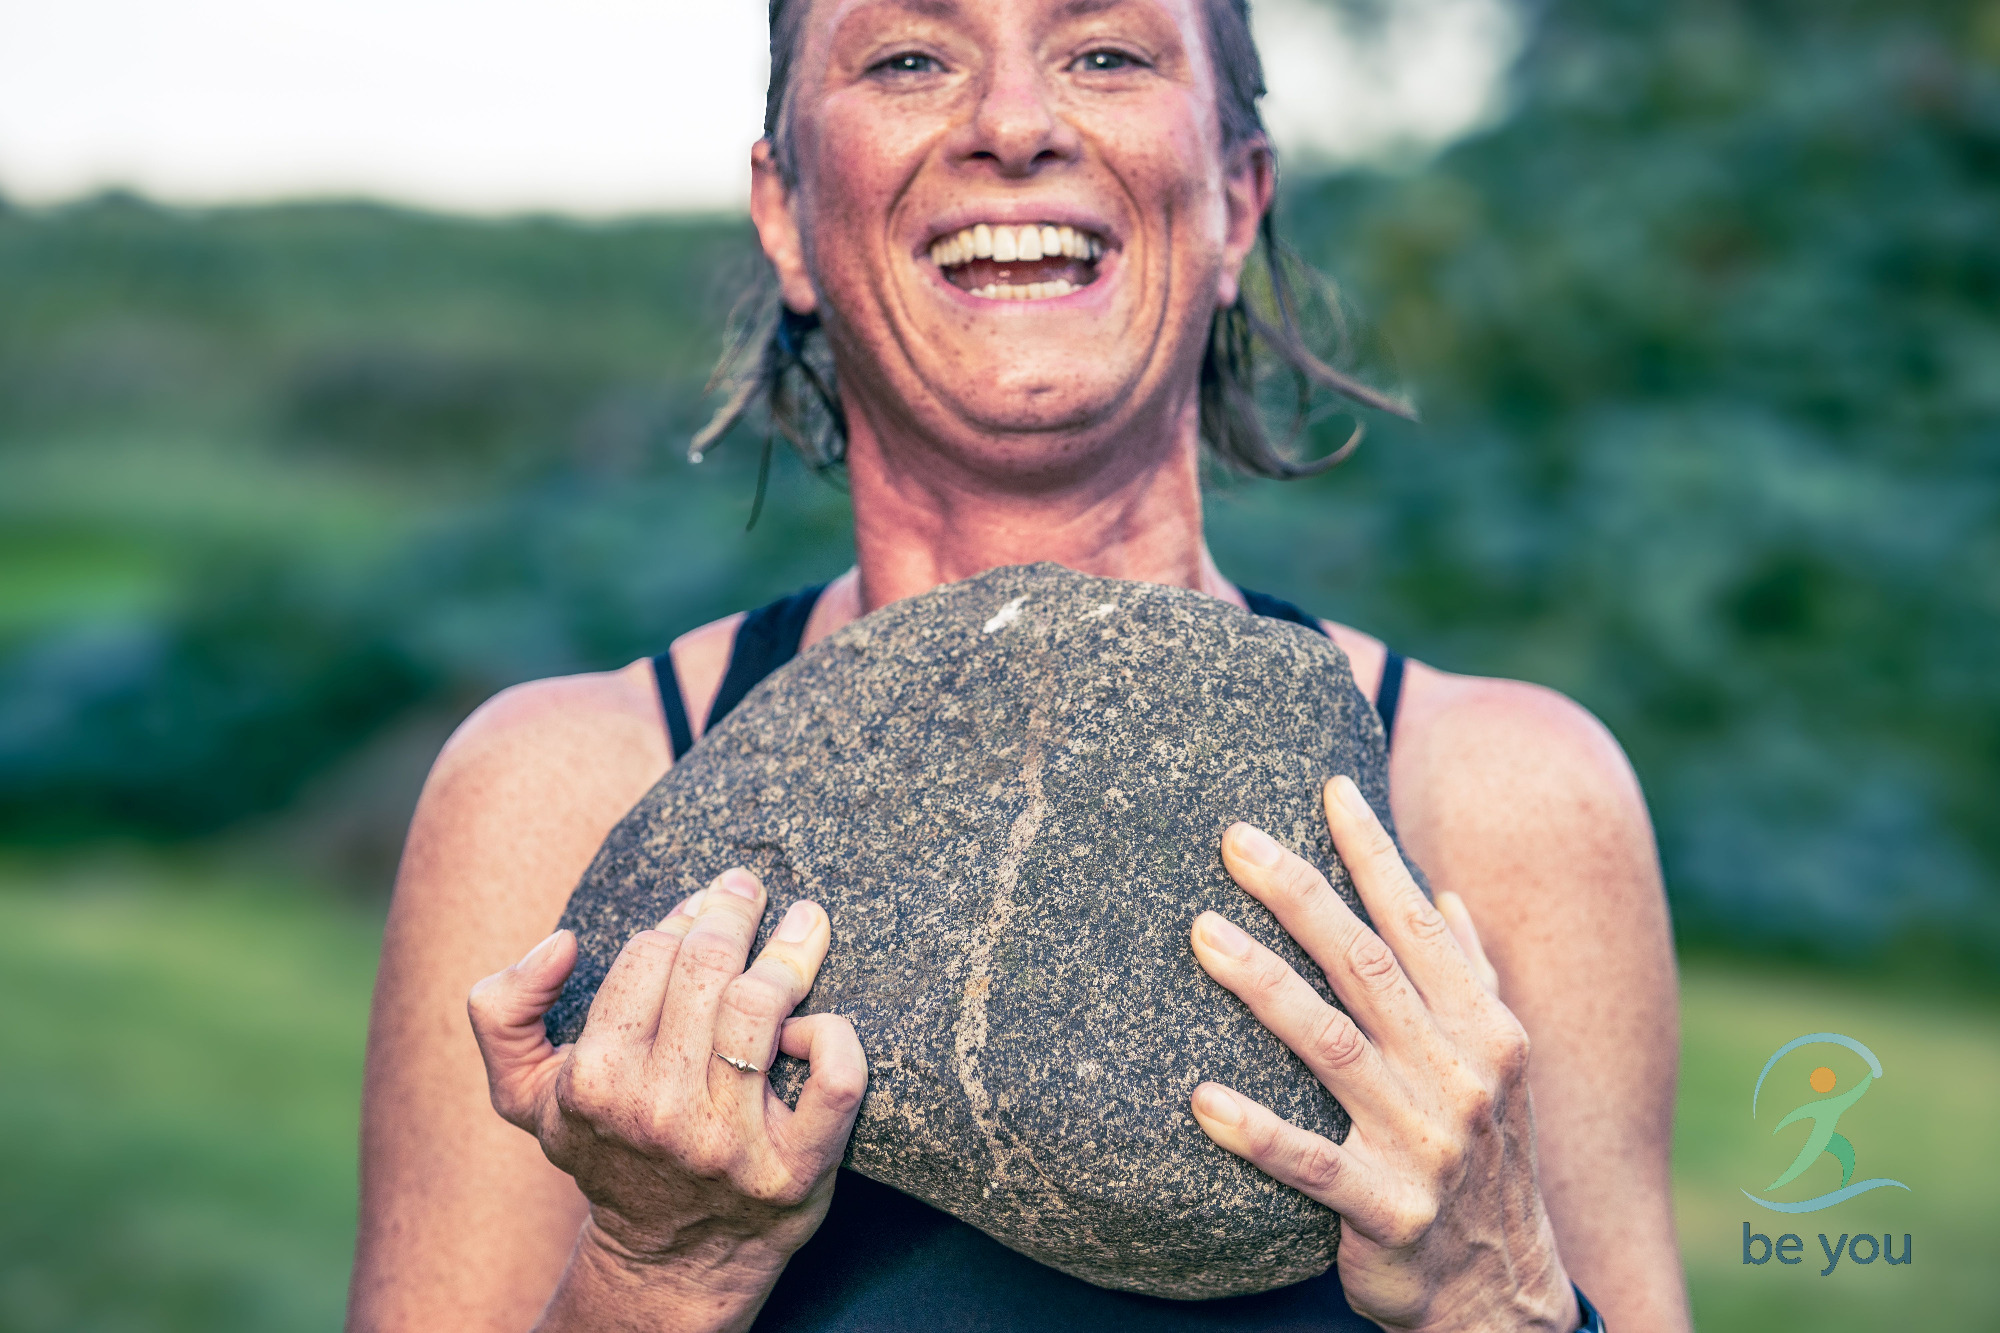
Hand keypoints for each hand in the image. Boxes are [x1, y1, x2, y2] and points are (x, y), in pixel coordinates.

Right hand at [467, 868, 866, 1322]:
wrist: (671, 1256)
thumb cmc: (608, 1150)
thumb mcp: (526, 1094)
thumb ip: (504, 1013)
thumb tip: (559, 943)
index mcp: (594, 1083)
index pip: (650, 954)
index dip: (681, 917)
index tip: (702, 902)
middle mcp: (660, 1113)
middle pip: (708, 969)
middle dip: (734, 911)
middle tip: (749, 891)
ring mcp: (730, 1144)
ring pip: (764, 1009)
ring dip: (791, 949)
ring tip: (803, 921)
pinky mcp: (795, 1170)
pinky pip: (834, 1081)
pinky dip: (836, 1037)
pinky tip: (820, 1019)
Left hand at [1189, 777, 1578, 1332]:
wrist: (1503, 1294)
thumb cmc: (1485, 1162)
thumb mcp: (1496, 1067)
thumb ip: (1470, 979)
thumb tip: (1441, 895)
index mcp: (1484, 1032)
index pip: (1418, 926)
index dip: (1373, 855)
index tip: (1329, 788)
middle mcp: (1459, 1077)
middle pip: (1367, 967)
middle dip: (1301, 896)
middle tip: (1236, 840)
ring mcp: (1424, 1145)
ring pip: (1332, 1047)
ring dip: (1264, 986)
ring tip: (1201, 935)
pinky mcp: (1387, 1212)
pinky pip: (1310, 1166)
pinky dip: (1258, 1132)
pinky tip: (1201, 1102)